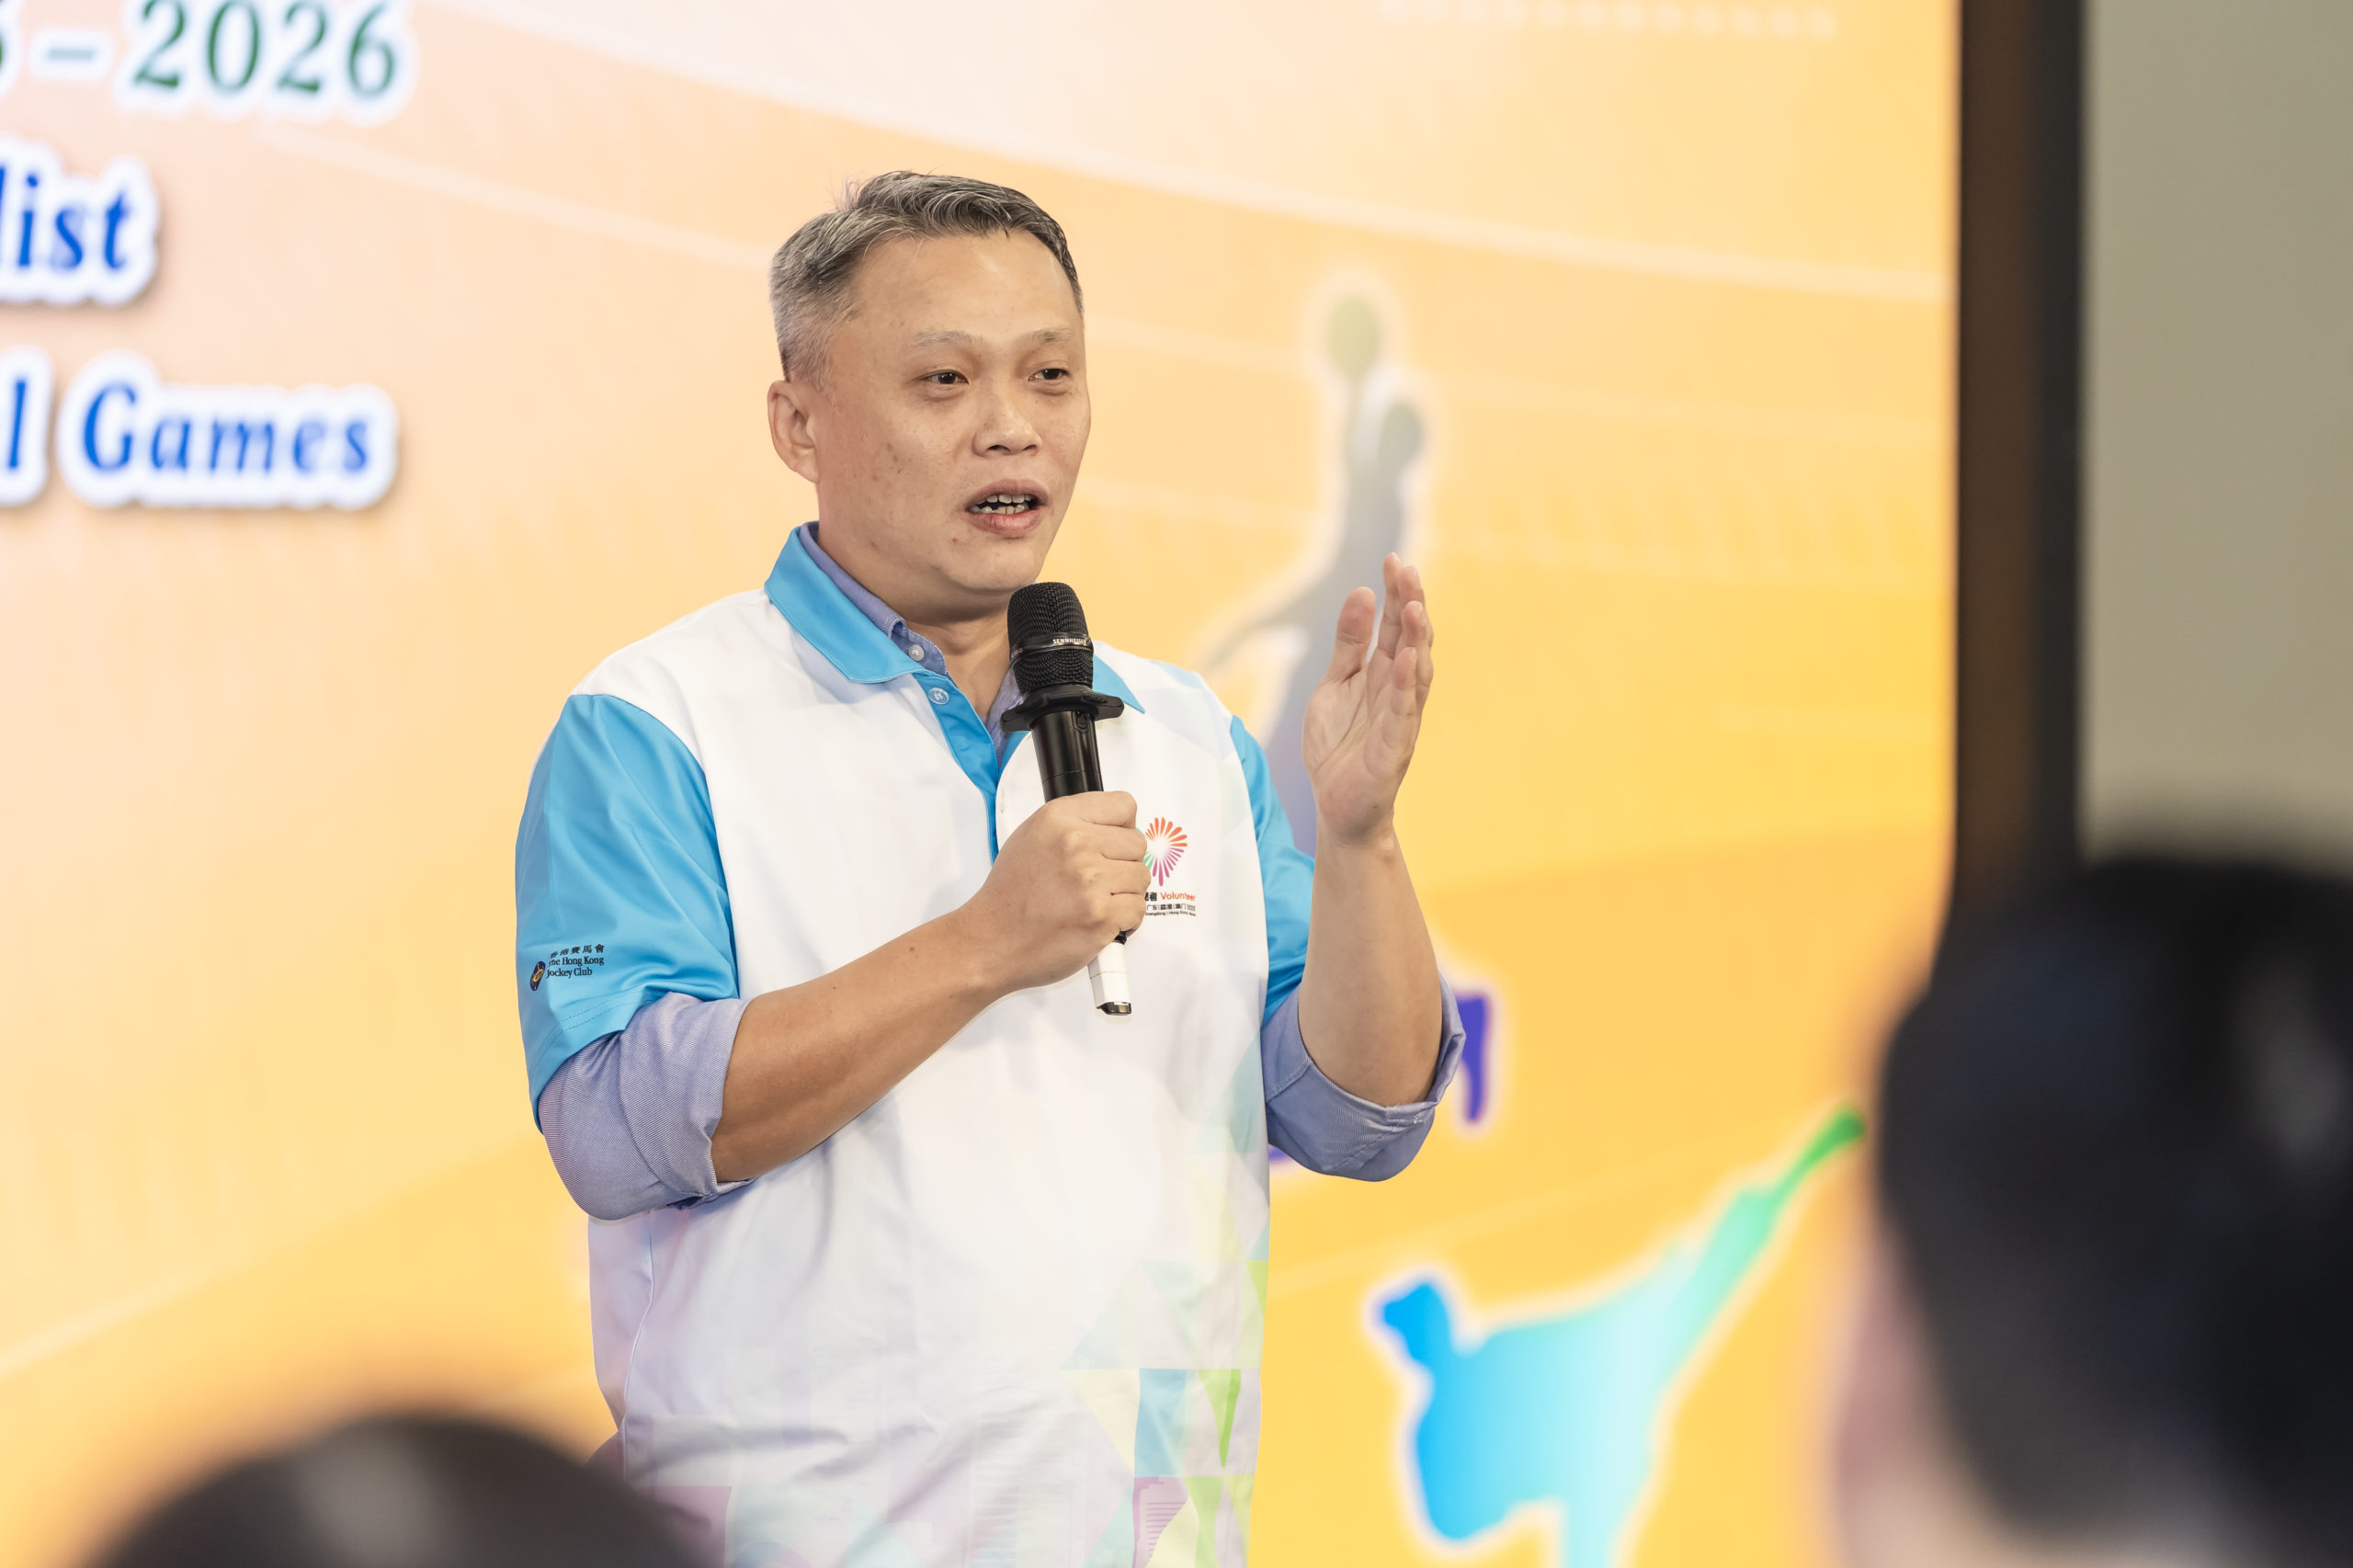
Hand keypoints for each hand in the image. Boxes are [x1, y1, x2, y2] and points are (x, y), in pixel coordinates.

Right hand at [954, 791, 1147, 992]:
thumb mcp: (1031, 836)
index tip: (1112, 843)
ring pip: (1141, 877)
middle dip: (1122, 863)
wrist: (991, 941)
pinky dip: (1124, 919)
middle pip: (1137, 843)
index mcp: (1058, 818)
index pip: (1123, 806)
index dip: (1121, 828)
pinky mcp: (1101, 916)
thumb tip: (1115, 826)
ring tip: (1093, 901)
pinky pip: (1138, 908)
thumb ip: (1074, 823)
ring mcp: (1091, 882)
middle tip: (1097, 880)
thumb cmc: (1010, 895)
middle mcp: (1076, 844)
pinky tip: (1098, 919)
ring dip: (1124, 892)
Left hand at [1302, 554, 1435, 849]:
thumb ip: (1348, 645)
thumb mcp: (1334, 686)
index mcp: (1382, 676)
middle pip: (1410, 642)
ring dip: (1417, 639)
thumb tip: (1361, 594)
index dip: (1395, 594)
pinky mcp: (1394, 747)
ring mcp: (1400, 719)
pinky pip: (1404, 712)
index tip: (1392, 560)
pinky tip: (1408, 659)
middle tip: (1407, 569)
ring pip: (1416, 673)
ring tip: (1414, 606)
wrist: (1336, 807)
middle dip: (1410, 606)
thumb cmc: (1338, 748)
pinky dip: (1407, 685)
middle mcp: (1398, 692)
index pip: (1394, 627)